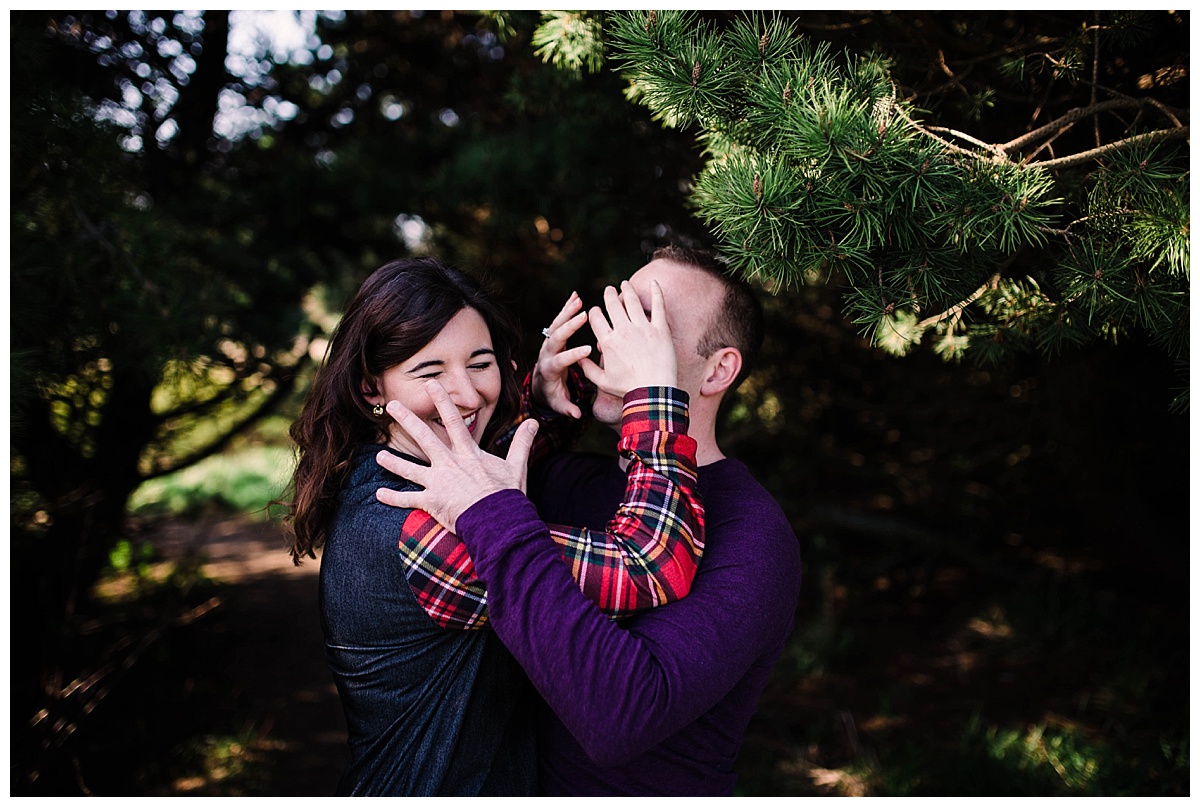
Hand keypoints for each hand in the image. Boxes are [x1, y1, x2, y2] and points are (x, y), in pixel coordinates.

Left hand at [375, 379, 538, 532]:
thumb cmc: (508, 495)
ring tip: (378, 455)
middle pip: (425, 437)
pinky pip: (408, 500)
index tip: (432, 384)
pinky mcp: (432, 502)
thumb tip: (533, 421)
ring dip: (394, 462)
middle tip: (392, 405)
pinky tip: (380, 494)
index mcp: (468, 454)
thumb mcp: (516, 466)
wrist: (498, 522)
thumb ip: (521, 442)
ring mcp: (438, 483)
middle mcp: (449, 465)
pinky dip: (393, 498)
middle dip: (407, 420)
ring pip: (410, 469)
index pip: (453, 420)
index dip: (442, 400)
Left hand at [531, 291, 592, 418]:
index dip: (573, 355)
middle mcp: (547, 353)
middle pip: (557, 337)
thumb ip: (567, 408)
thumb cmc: (552, 395)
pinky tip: (576, 295)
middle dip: (570, 326)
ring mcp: (548, 343)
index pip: (561, 360)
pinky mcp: (553, 336)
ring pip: (557, 324)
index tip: (588, 349)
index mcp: (549, 369)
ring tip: (579, 300)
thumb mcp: (558, 404)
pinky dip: (567, 307)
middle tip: (583, 316)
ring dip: (567, 312)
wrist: (540, 384)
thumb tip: (577, 415)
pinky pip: (559, 320)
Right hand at [578, 279, 676, 396]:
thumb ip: (588, 369)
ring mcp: (642, 328)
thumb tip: (578, 359)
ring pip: (632, 301)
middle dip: (609, 294)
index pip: (596, 318)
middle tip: (609, 289)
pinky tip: (654, 282)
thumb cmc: (627, 389)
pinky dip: (656, 292)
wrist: (653, 392)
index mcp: (608, 342)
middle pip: (612, 305)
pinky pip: (658, 305)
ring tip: (625, 284)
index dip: (594, 312)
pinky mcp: (660, 329)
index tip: (595, 310)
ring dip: (627, 290)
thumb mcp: (602, 381)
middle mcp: (623, 331)